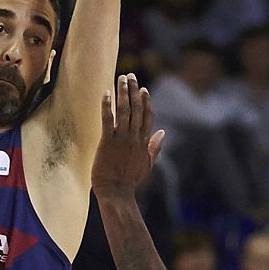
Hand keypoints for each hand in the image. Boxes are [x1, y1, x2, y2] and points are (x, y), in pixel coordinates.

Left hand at [92, 73, 164, 194]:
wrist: (117, 193)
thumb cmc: (129, 181)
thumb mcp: (147, 164)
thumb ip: (154, 147)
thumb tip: (163, 132)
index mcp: (143, 142)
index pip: (148, 116)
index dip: (146, 101)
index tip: (143, 88)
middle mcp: (134, 137)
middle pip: (137, 108)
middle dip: (134, 90)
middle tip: (130, 76)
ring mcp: (121, 139)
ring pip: (124, 110)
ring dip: (122, 92)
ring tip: (121, 78)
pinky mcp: (107, 142)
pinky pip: (107, 120)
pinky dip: (107, 106)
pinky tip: (105, 93)